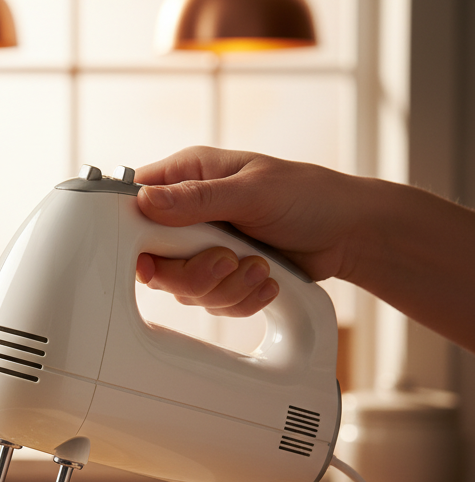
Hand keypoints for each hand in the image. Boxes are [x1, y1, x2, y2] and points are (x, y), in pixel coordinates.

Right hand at [133, 146, 360, 316]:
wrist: (349, 234)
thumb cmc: (309, 196)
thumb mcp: (252, 191)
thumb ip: (196, 199)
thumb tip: (146, 200)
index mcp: (188, 177)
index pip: (134, 204)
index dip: (133, 234)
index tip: (152, 255)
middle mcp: (188, 215)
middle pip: (154, 261)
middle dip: (193, 272)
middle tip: (225, 260)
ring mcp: (202, 249)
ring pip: (182, 289)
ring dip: (224, 286)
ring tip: (258, 266)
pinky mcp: (219, 277)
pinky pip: (209, 304)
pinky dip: (240, 300)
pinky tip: (264, 279)